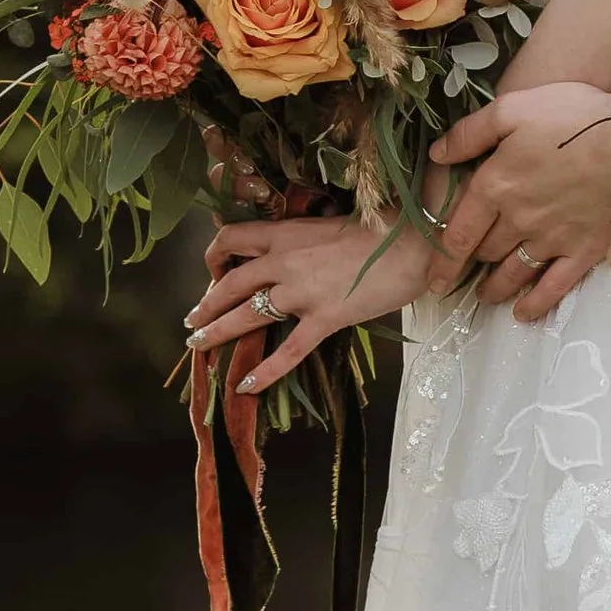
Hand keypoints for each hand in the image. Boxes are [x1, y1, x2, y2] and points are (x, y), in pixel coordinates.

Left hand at [188, 214, 432, 393]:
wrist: (416, 243)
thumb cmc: (385, 228)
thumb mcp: (334, 224)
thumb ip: (307, 238)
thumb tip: (297, 251)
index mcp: (287, 232)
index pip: (231, 237)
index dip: (214, 255)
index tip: (214, 271)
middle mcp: (285, 261)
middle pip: (230, 283)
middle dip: (206, 304)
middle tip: (193, 319)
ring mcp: (303, 292)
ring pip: (248, 315)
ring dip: (218, 332)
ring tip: (199, 345)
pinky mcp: (325, 319)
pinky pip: (288, 351)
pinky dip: (265, 371)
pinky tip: (245, 386)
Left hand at [424, 80, 610, 323]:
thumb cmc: (575, 117)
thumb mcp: (515, 108)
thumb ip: (471, 133)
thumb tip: (437, 155)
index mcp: (496, 186)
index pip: (458, 232)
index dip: (441, 259)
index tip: (431, 278)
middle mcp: (518, 221)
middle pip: (486, 252)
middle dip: (471, 265)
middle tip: (465, 273)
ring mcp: (552, 240)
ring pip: (513, 273)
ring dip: (496, 288)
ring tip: (487, 295)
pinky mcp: (584, 250)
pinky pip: (554, 287)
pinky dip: (536, 304)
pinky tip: (524, 313)